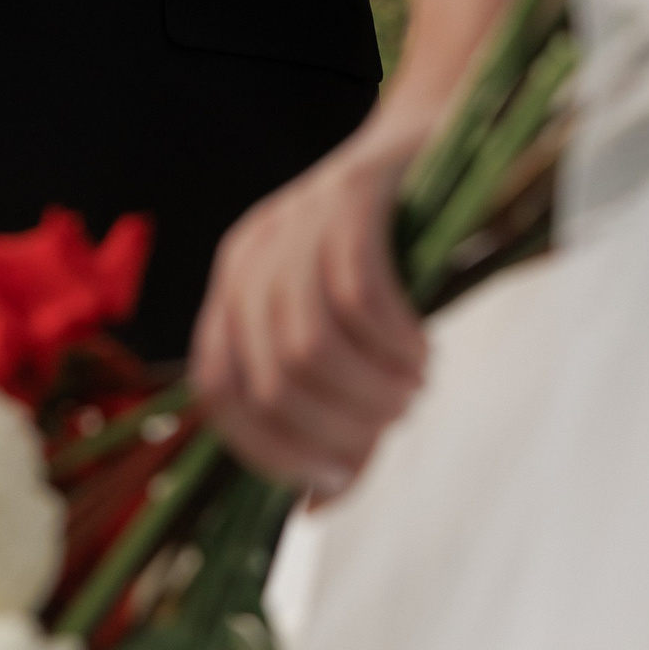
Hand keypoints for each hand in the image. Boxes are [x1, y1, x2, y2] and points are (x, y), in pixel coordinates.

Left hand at [192, 115, 431, 493]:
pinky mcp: (349, 194)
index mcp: (233, 290)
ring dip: (371, 389)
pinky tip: (421, 349)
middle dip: (338, 425)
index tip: (333, 473)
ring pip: (311, 344)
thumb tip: (315, 511)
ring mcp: (296, 219)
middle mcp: (251, 253)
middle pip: (272, 379)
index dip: (269, 447)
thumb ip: (328, 414)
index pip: (218, 391)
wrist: (430, 138)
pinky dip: (392, 341)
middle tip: (393, 423)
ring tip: (413, 388)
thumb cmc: (392, 253)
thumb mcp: (345, 333)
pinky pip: (357, 293)